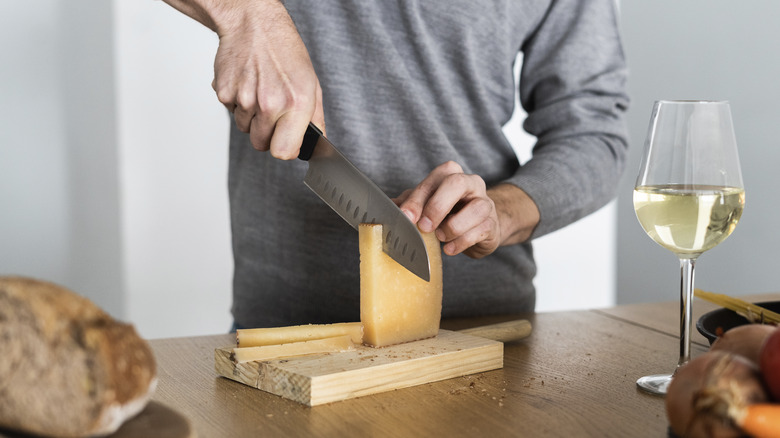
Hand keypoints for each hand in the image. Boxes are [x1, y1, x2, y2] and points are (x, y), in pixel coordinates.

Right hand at [210, 0, 324, 158]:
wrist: (253, 25)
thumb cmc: (284, 51)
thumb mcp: (311, 82)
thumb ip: (316, 118)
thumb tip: (316, 142)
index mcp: (296, 103)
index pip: (283, 151)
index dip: (285, 149)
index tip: (286, 141)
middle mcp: (269, 103)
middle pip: (261, 144)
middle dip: (267, 134)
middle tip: (272, 112)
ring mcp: (244, 99)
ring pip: (245, 129)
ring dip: (252, 117)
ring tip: (260, 91)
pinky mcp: (224, 93)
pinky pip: (232, 113)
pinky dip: (238, 104)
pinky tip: (247, 84)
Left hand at [395, 161, 500, 257]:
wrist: (477, 228)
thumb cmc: (447, 213)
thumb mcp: (424, 205)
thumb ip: (407, 204)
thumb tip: (386, 210)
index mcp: (450, 174)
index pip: (433, 180)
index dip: (418, 199)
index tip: (406, 217)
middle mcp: (471, 183)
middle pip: (456, 183)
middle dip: (437, 206)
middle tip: (424, 227)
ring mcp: (485, 203)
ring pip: (475, 208)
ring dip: (453, 226)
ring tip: (440, 238)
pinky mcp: (492, 224)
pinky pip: (481, 230)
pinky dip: (462, 242)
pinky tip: (449, 249)